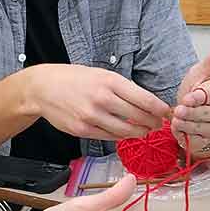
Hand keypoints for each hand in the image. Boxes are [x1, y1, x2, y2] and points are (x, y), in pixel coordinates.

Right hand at [23, 64, 168, 140]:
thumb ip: (122, 88)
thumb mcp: (101, 74)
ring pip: (127, 131)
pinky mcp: (83, 130)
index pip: (145, 100)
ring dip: (140, 132)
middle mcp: (102, 99)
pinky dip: (122, 136)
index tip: (167, 112)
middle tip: (158, 123)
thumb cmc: (73, 78)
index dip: (160, 109)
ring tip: (144, 130)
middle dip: (153, 122)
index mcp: (110, 81)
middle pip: (139, 117)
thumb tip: (147, 103)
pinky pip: (110, 137)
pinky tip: (125, 132)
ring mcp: (92, 116)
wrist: (42, 88)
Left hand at [171, 40, 209, 154]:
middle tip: (179, 109)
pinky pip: (195, 139)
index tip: (188, 97)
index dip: (197, 97)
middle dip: (189, 111)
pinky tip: (181, 127)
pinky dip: (183, 133)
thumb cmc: (192, 92)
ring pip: (200, 127)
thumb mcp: (198, 73)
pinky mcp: (207, 140)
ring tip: (178, 117)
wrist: (183, 112)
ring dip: (184, 122)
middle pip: (206, 113)